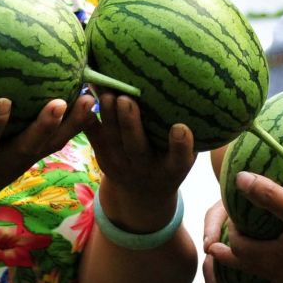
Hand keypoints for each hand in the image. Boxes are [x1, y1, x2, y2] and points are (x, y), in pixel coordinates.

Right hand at [0, 67, 94, 207]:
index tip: (3, 102)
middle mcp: (0, 164)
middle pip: (27, 148)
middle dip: (43, 128)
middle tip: (61, 101)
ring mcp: (20, 164)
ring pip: (50, 147)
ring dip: (71, 126)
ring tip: (91, 99)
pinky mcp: (32, 160)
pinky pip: (56, 143)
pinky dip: (74, 125)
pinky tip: (92, 101)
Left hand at [83, 90, 195, 231]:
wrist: (142, 192)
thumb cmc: (170, 159)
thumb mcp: (185, 155)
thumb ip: (188, 137)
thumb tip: (196, 90)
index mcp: (173, 168)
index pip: (180, 159)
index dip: (181, 145)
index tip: (180, 128)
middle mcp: (146, 169)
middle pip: (137, 148)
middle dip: (131, 124)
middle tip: (127, 100)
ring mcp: (121, 165)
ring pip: (112, 140)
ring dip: (108, 116)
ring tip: (107, 92)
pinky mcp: (102, 157)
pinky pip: (93, 137)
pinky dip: (88, 118)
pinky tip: (86, 97)